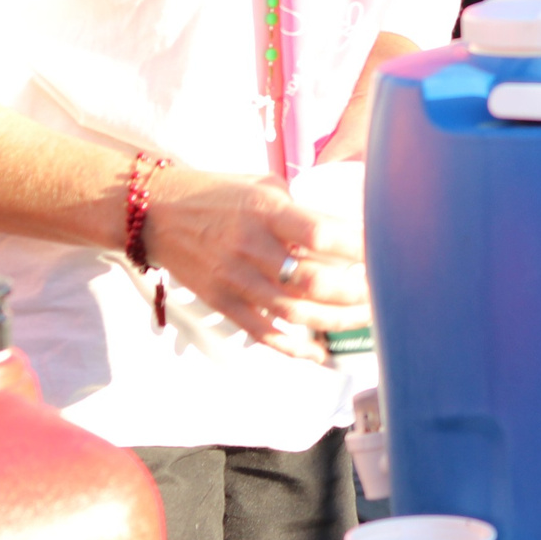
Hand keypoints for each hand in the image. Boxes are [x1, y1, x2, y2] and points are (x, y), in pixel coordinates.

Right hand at [139, 165, 367, 359]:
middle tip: (384, 291)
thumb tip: (349, 223)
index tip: (385, 250)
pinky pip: (263, 333)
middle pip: (312, 280)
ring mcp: (235, 279)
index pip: (319, 233)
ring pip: (294, 312)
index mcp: (266, 211)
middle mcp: (251, 247)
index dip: (357, 246)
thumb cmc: (216, 193)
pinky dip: (295, 347)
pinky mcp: (223, 302)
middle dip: (355, 292)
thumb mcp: (264, 186)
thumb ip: (301, 208)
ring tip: (366, 319)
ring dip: (336, 321)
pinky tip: (322, 353)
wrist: (155, 212)